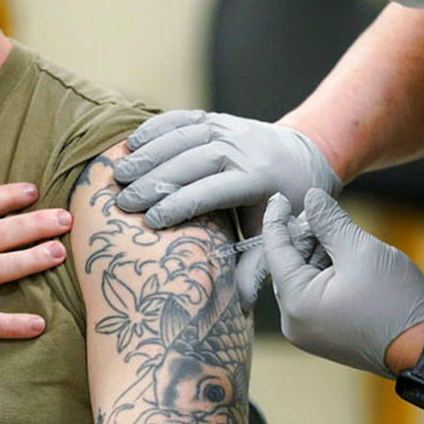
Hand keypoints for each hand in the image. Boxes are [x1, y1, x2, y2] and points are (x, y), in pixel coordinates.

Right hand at [113, 111, 341, 307]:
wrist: (305, 157)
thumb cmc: (286, 204)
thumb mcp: (279, 234)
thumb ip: (257, 265)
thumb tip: (240, 304)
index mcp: (259, 179)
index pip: (212, 191)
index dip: (179, 205)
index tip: (150, 222)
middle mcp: (244, 148)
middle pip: (192, 162)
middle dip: (154, 182)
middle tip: (122, 202)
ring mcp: (231, 129)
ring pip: (184, 137)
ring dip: (148, 155)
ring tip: (117, 174)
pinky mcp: (219, 120)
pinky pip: (184, 119)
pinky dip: (156, 129)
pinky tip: (130, 143)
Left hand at [262, 189, 423, 377]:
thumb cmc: (394, 300)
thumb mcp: (360, 249)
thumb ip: (329, 220)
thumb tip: (311, 198)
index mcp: (297, 303)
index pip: (275, 251)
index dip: (276, 220)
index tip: (280, 197)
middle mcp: (294, 323)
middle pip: (287, 266)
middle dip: (303, 238)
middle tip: (324, 215)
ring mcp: (308, 333)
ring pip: (301, 280)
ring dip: (317, 255)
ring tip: (342, 238)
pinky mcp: (323, 336)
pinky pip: (313, 297)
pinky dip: (324, 274)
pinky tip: (344, 259)